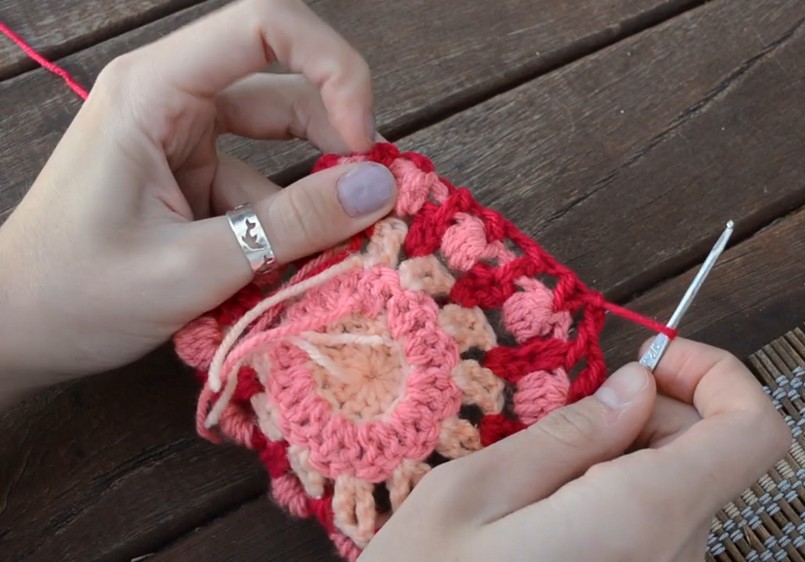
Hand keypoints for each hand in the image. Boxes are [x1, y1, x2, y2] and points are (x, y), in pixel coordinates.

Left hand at [0, 0, 396, 403]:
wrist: (13, 334)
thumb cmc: (75, 295)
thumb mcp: (193, 266)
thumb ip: (291, 226)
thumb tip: (379, 189)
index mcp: (155, 91)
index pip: (264, 26)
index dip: (333, 69)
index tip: (362, 143)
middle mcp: (173, 99)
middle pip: (287, 86)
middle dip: (339, 139)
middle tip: (377, 201)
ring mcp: (185, 139)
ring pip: (283, 141)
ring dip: (314, 196)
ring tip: (332, 251)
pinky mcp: (195, 178)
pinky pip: (265, 186)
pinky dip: (286, 225)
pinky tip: (281, 272)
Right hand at [361, 338, 791, 560]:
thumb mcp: (473, 494)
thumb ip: (569, 435)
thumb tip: (638, 388)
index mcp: (641, 519)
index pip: (756, 432)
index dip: (719, 375)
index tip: (651, 360)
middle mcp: (673, 560)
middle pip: (713, 454)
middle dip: (653, 413)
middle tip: (568, 418)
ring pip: (682, 491)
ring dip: (627, 458)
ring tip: (542, 479)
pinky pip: (656, 530)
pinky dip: (618, 499)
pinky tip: (550, 515)